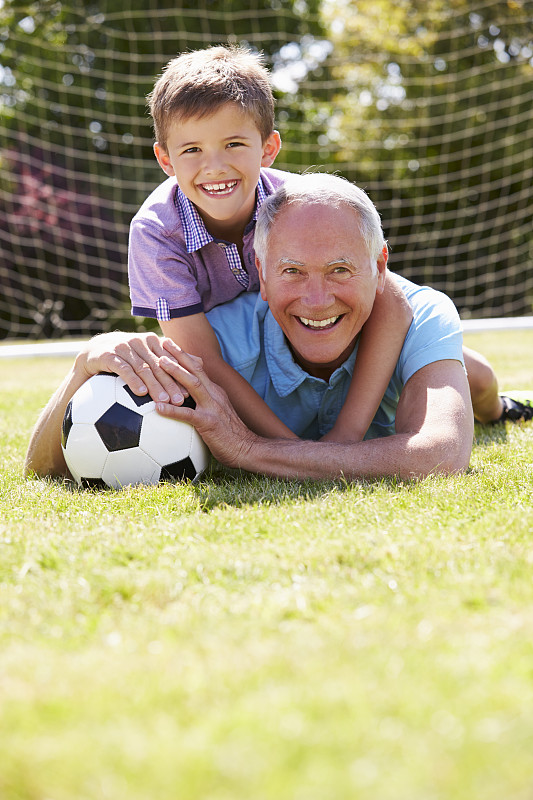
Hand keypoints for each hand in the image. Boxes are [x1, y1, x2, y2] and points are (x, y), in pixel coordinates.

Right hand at [77, 331, 187, 403]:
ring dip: (155, 385)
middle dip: (171, 383)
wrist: (93, 352)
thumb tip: (200, 363)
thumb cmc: (125, 358)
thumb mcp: (147, 357)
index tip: (191, 393)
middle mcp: (140, 342)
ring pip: (143, 368)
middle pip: (159, 365)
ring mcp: (124, 347)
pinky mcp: (109, 355)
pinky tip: (141, 393)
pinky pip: (123, 369)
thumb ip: (170, 360)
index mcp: (152, 342)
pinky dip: (133, 381)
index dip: (181, 376)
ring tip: (164, 401)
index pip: (170, 360)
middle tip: (180, 401)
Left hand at [156, 344, 257, 468]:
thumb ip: (204, 405)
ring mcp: (213, 408)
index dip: (185, 356)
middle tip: (163, 342)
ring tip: (159, 363)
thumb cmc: (230, 436)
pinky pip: (188, 415)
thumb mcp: (218, 414)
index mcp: (215, 392)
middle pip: (196, 369)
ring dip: (176, 372)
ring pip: (193, 384)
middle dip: (180, 354)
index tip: (170, 346)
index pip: (199, 369)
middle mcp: (215, 395)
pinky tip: (158, 408)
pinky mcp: (209, 423)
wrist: (248, 450)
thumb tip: (185, 402)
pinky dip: (173, 410)